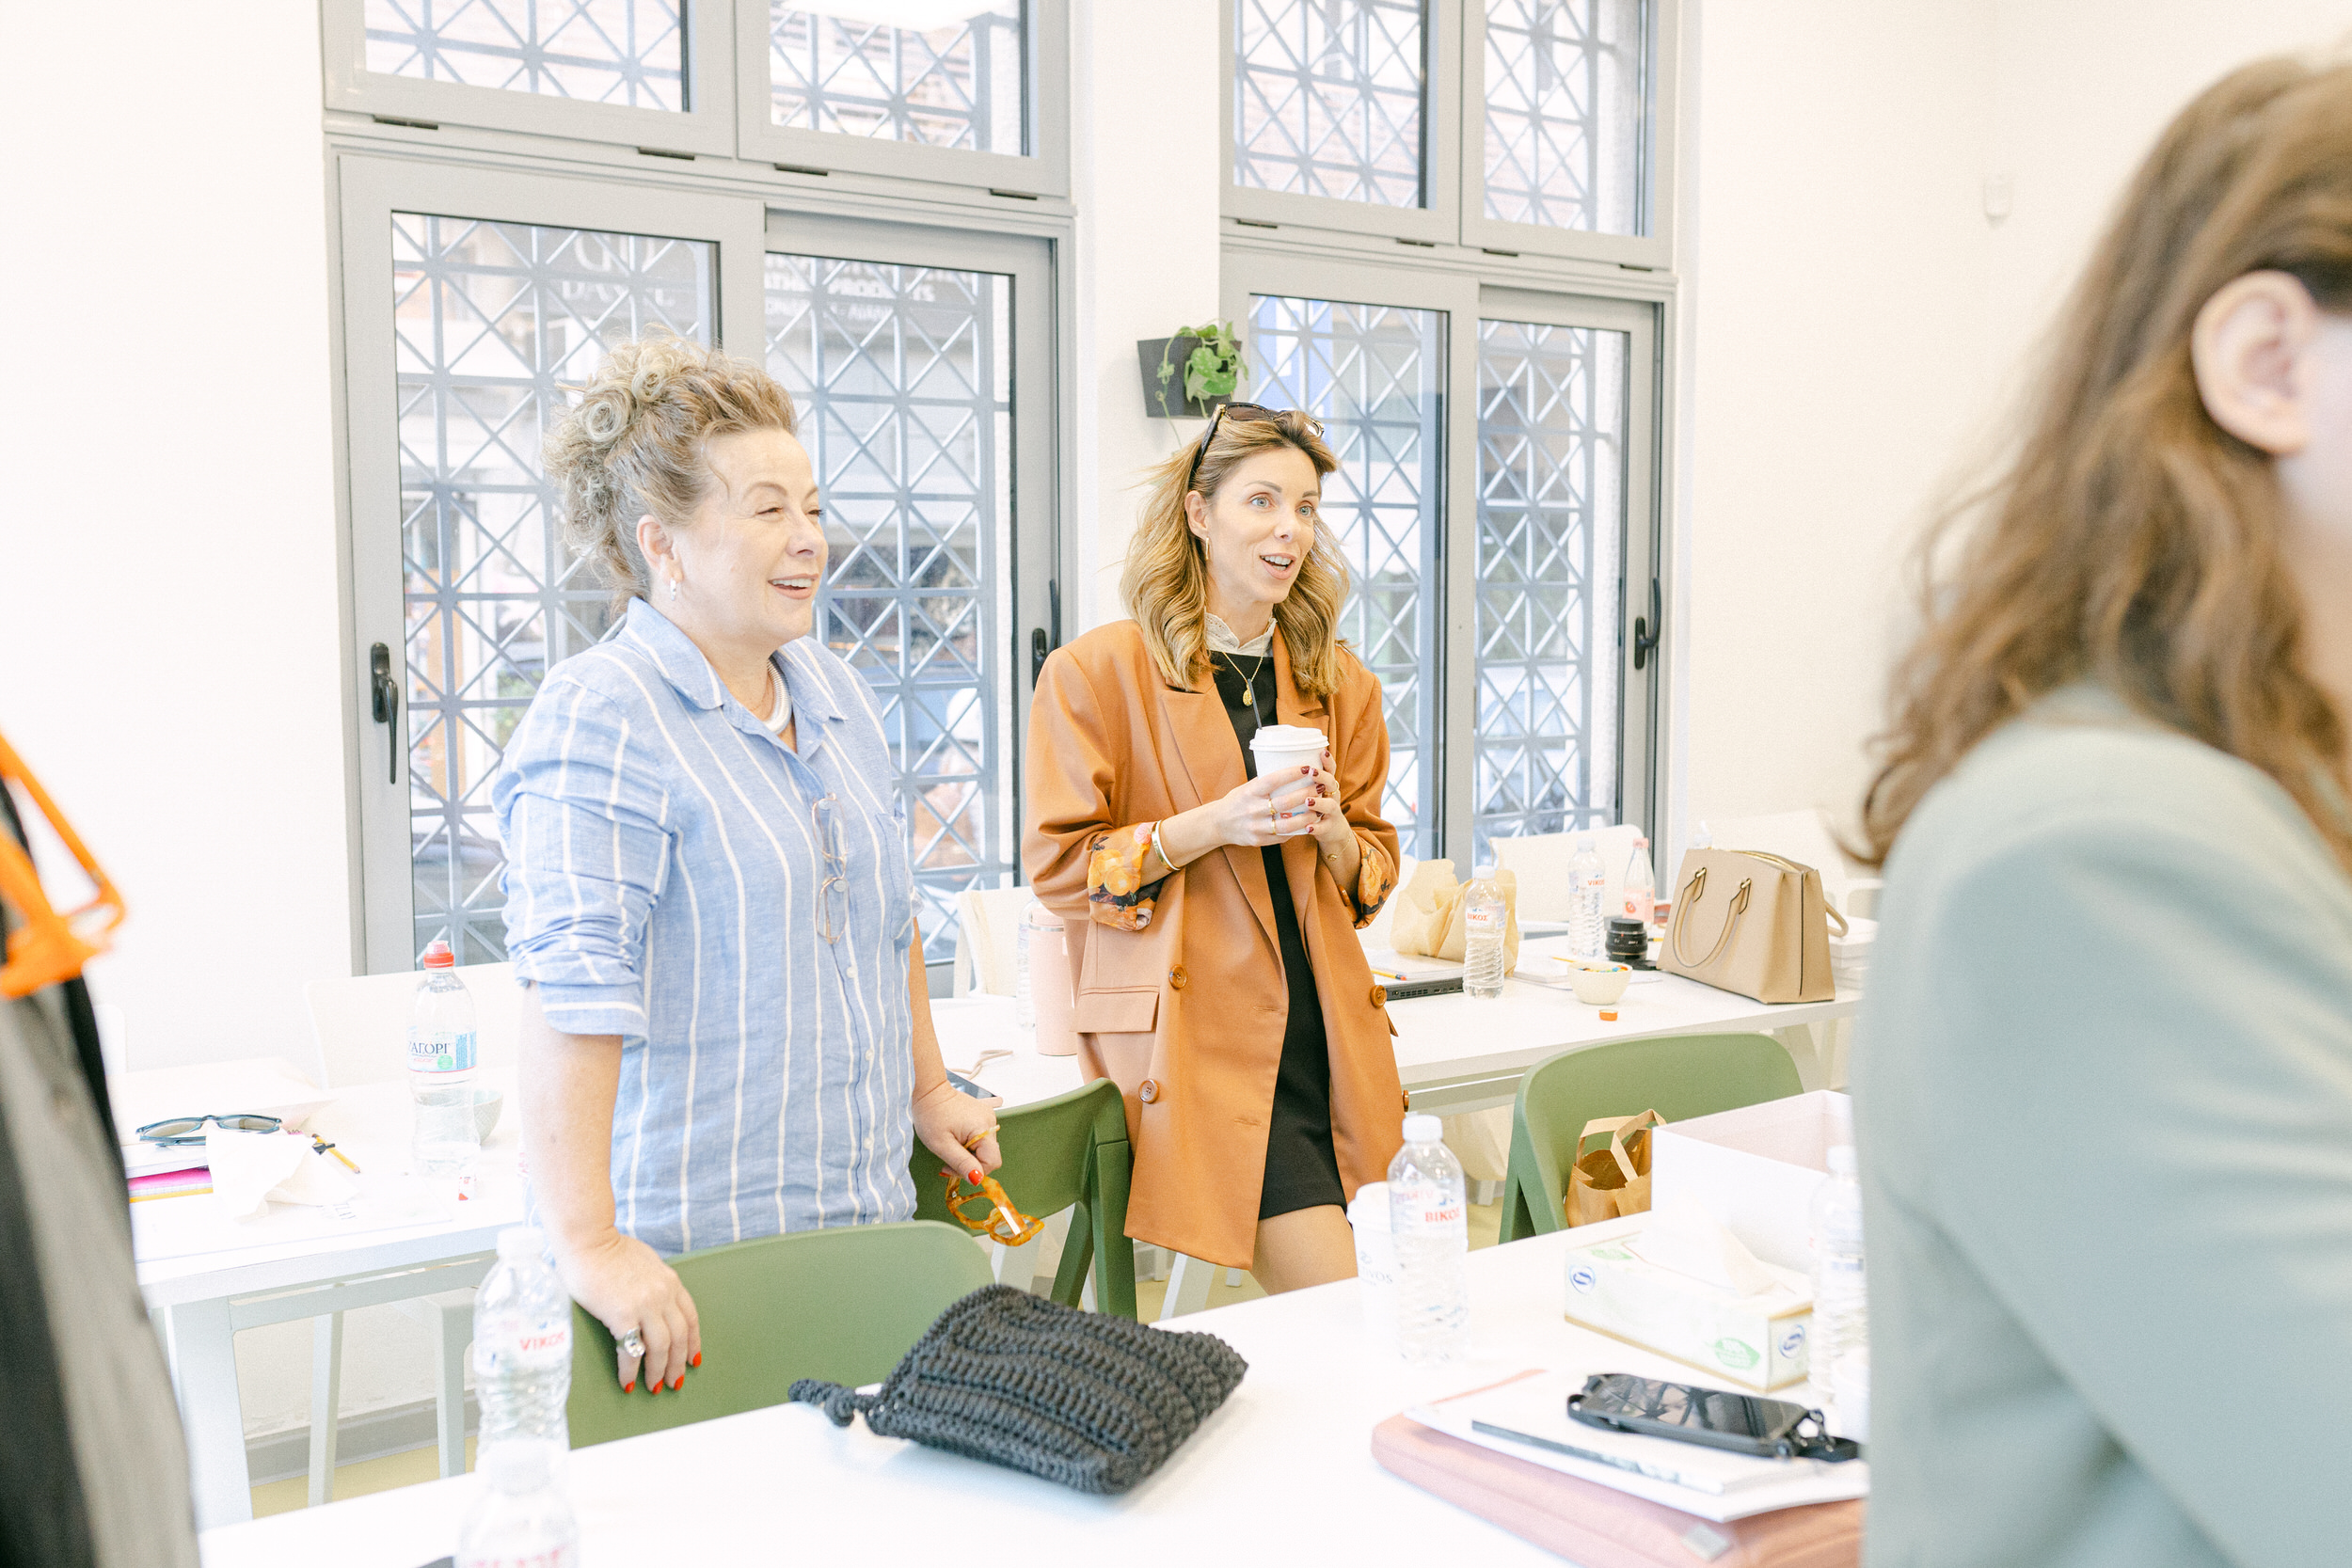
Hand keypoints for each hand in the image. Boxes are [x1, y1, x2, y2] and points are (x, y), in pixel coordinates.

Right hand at [554, 1228, 700, 1393]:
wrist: (587, 1240)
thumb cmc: (609, 1249)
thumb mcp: (646, 1261)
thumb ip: (655, 1281)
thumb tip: (655, 1297)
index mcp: (670, 1282)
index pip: (690, 1318)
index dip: (693, 1341)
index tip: (694, 1358)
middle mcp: (663, 1295)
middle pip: (679, 1337)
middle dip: (679, 1363)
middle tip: (675, 1382)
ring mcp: (644, 1305)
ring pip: (661, 1348)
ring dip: (659, 1371)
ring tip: (655, 1387)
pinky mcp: (622, 1315)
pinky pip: (631, 1351)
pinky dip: (631, 1370)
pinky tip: (628, 1382)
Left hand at [913, 1079, 1002, 1184]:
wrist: (928, 1091)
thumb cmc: (931, 1114)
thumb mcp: (942, 1144)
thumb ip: (961, 1163)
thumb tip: (977, 1179)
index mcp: (983, 1128)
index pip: (992, 1162)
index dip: (974, 1171)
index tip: (952, 1167)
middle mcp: (990, 1121)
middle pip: (989, 1155)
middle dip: (969, 1162)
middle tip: (948, 1157)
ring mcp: (987, 1117)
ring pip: (984, 1148)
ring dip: (968, 1153)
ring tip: (951, 1144)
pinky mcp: (982, 1115)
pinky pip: (981, 1137)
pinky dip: (969, 1143)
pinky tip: (956, 1138)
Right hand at [1208, 765, 1321, 847]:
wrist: (1217, 824)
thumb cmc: (1236, 801)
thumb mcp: (1246, 788)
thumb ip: (1265, 783)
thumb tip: (1290, 772)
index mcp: (1249, 792)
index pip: (1273, 780)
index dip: (1292, 774)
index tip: (1307, 767)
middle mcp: (1252, 809)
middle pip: (1285, 802)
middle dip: (1306, 794)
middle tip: (1320, 786)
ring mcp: (1256, 827)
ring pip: (1287, 824)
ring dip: (1307, 817)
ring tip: (1319, 809)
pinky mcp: (1258, 840)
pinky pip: (1282, 837)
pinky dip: (1297, 831)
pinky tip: (1308, 824)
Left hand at [1303, 751, 1352, 856]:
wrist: (1332, 831)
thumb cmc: (1315, 807)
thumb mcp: (1312, 791)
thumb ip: (1299, 780)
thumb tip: (1276, 763)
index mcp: (1326, 786)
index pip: (1330, 770)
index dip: (1327, 761)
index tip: (1321, 752)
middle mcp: (1332, 796)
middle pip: (1332, 784)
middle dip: (1322, 777)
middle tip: (1312, 772)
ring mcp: (1332, 813)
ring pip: (1330, 805)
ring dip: (1319, 802)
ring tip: (1308, 801)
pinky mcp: (1329, 828)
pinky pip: (1324, 828)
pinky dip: (1316, 827)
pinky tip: (1308, 827)